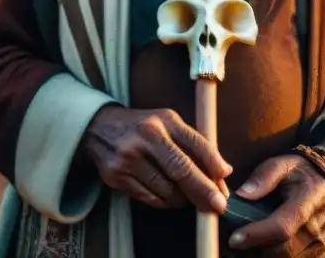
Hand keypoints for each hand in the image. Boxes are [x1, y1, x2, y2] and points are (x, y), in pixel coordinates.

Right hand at [79, 105, 231, 212]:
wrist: (99, 128)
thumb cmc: (143, 126)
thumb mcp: (168, 122)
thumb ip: (194, 143)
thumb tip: (222, 171)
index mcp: (164, 120)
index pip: (194, 142)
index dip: (212, 162)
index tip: (225, 178)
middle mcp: (146, 136)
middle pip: (181, 169)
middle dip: (203, 190)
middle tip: (218, 205)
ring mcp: (129, 158)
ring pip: (166, 189)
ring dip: (184, 200)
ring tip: (190, 199)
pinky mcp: (117, 177)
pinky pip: (150, 198)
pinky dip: (166, 202)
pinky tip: (171, 198)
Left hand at [228, 155, 324, 256]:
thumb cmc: (300, 173)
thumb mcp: (282, 164)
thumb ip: (263, 177)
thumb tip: (242, 195)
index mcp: (308, 199)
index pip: (282, 226)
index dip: (257, 235)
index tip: (234, 239)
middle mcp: (318, 225)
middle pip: (284, 250)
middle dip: (256, 249)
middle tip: (235, 243)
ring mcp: (322, 242)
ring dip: (264, 255)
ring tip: (247, 244)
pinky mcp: (320, 252)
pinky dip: (276, 257)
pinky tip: (262, 247)